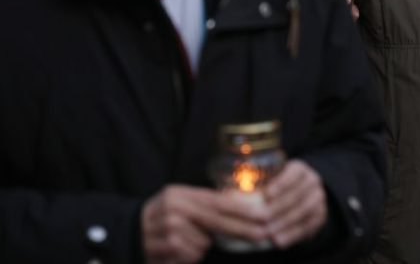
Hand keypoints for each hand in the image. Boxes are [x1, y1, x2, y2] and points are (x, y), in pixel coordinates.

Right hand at [142, 185, 269, 263]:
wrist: (126, 233)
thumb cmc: (162, 217)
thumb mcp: (180, 201)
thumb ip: (204, 203)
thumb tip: (242, 207)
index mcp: (181, 194)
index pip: (217, 201)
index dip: (242, 209)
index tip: (263, 215)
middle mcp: (175, 210)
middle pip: (217, 221)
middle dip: (243, 229)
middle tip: (262, 234)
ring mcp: (169, 231)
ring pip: (204, 243)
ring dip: (200, 246)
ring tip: (183, 240)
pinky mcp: (166, 250)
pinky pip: (192, 256)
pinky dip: (188, 256)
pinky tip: (175, 250)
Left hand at [263, 160, 327, 248]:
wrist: (304, 197)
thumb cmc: (279, 188)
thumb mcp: (273, 179)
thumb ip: (260, 183)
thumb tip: (237, 191)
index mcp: (299, 169)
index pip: (293, 173)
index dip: (280, 184)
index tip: (266, 195)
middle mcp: (312, 181)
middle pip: (296, 195)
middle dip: (277, 208)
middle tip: (261, 219)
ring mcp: (318, 199)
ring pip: (302, 211)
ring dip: (283, 223)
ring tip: (268, 232)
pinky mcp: (320, 216)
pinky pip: (307, 227)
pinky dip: (292, 235)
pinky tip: (278, 242)